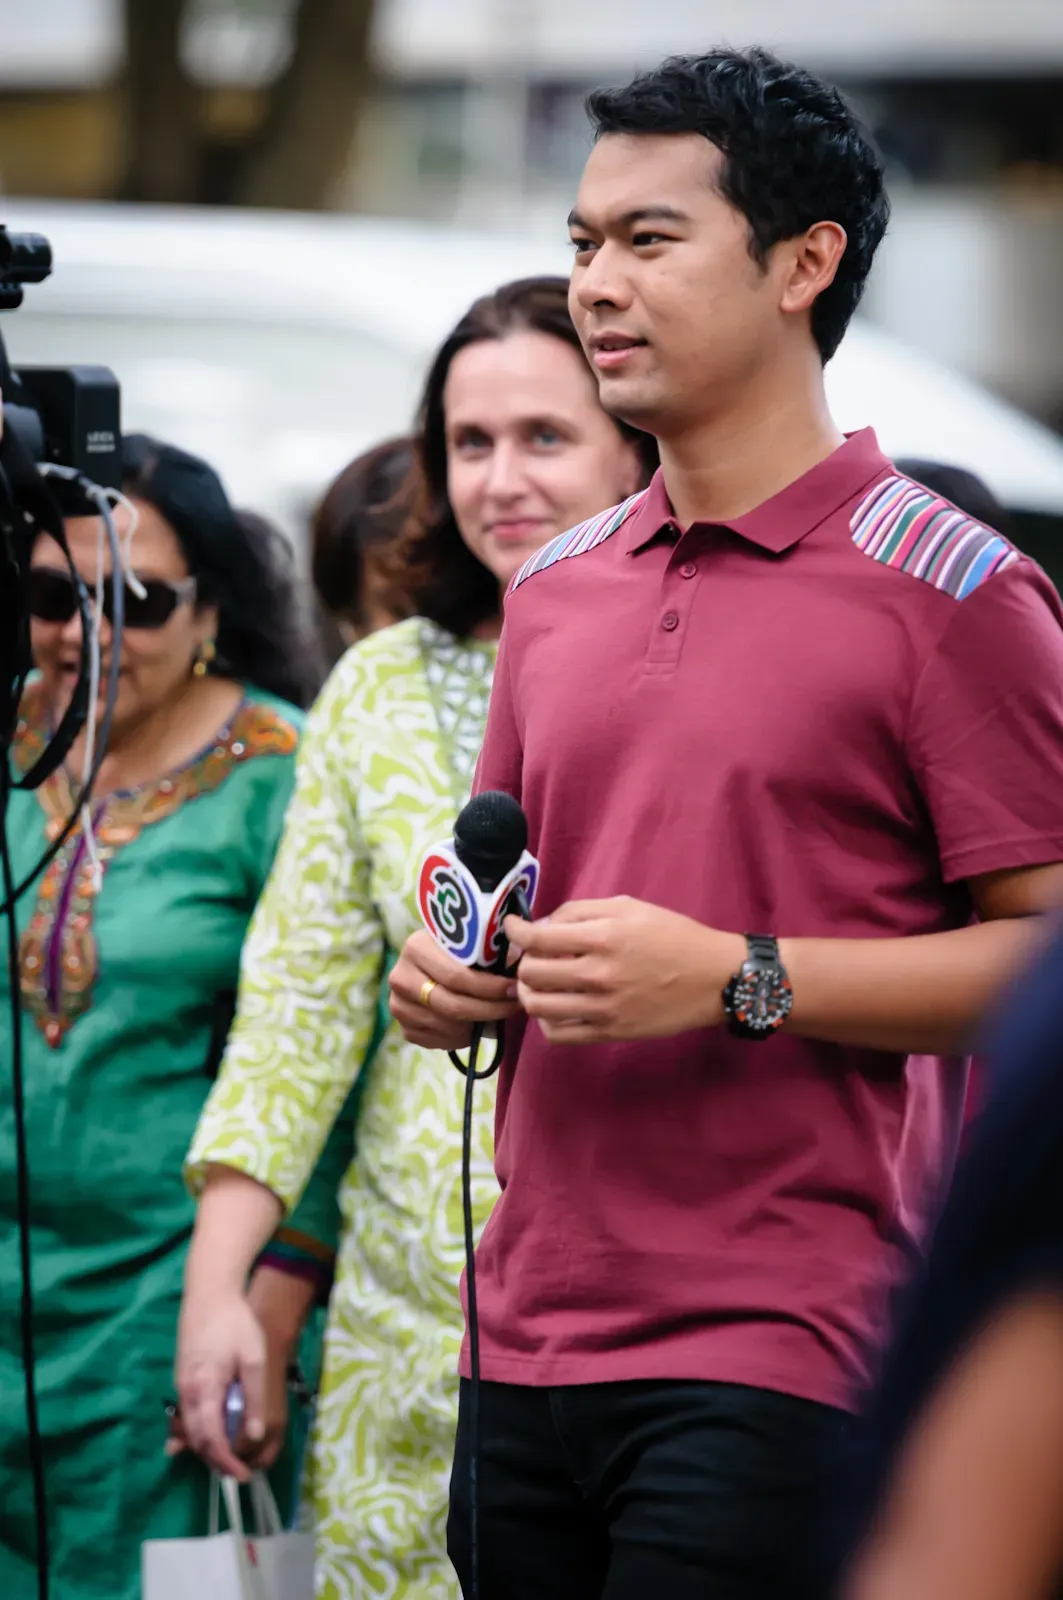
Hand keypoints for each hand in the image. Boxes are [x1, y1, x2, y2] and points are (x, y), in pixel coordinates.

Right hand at [175, 1288, 267, 1481]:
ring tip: (231, 1455)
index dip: (226, 1461)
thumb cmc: (235, 1322)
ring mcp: (181, 1385)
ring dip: (207, 1446)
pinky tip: (209, 1437)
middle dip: (216, 1460)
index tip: (242, 1474)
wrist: (209, 1292)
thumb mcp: (254, 1358)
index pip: (211, 1439)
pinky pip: (186, 1414)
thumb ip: (254, 1398)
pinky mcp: (182, 1378)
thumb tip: (255, 1435)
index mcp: (205, 1389)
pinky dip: (198, 1430)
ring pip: (190, 1429)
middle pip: (197, 1440)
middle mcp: (187, 1392)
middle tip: (240, 1470)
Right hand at [389, 929, 519, 1050]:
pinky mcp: (402, 1026)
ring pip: (447, 1026)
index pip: (457, 977)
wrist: (427, 963)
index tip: (515, 989)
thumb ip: (491, 948)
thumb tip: (525, 957)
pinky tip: (475, 1025)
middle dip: (489, 1009)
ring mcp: (397, 1004)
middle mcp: (399, 976)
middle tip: (513, 1007)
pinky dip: (461, 1037)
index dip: (490, 987)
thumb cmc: (457, 950)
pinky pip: (437, 1041)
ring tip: (497, 1014)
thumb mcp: (470, 941)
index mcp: (416, 947)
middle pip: (452, 1006)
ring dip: (477, 1025)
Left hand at [504, 896, 745, 1043]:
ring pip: (537, 1006)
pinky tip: (554, 1008)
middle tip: (531, 956)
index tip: (512, 929)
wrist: (714, 979)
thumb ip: (581, 911)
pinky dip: (546, 1021)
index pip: (537, 938)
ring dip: (528, 992)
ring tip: (538, 984)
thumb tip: (542, 925)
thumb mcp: (629, 907)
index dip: (515, 932)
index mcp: (603, 936)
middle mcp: (599, 973)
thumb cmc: (673, 936)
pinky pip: (558, 1034)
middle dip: (522, 961)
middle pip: (531, 973)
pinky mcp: (610, 1031)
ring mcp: (603, 1007)